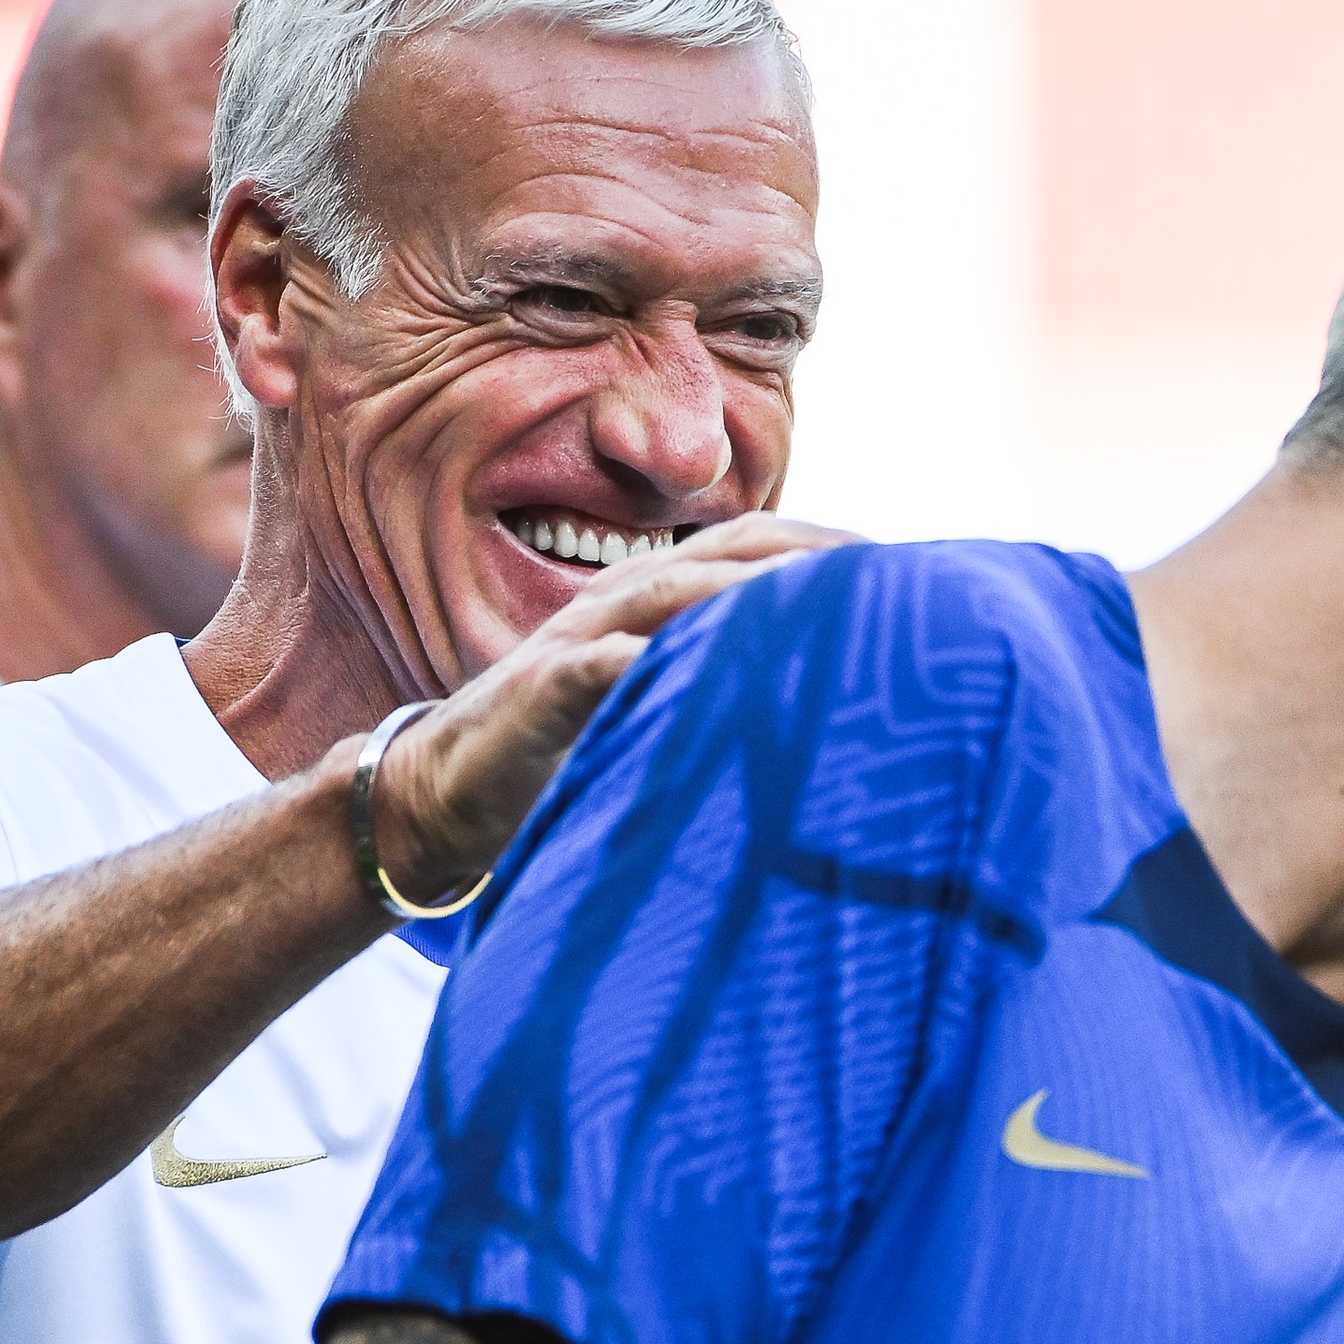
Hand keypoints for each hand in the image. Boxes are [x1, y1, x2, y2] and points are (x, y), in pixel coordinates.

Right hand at [369, 513, 856, 897]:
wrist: (439, 796)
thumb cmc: (561, 756)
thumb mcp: (652, 709)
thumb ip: (713, 686)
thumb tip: (817, 704)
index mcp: (652, 598)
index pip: (753, 547)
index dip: (823, 546)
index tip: (904, 565)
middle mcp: (620, 600)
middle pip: (730, 552)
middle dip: (810, 556)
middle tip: (892, 575)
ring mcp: (579, 638)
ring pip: (675, 591)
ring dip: (751, 591)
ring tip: (824, 602)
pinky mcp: (543, 691)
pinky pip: (602, 665)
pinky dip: (653, 660)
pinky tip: (707, 668)